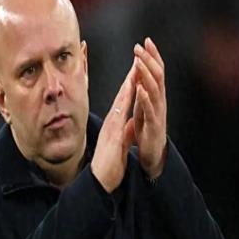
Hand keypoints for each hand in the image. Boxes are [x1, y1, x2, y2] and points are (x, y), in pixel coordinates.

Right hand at [91, 64, 136, 192]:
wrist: (100, 181)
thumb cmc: (109, 165)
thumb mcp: (120, 145)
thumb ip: (125, 133)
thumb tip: (131, 124)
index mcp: (115, 125)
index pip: (125, 101)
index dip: (132, 84)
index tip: (138, 70)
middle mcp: (112, 122)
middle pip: (123, 95)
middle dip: (131, 76)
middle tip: (138, 57)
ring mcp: (111, 126)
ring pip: (121, 100)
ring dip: (129, 82)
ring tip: (136, 65)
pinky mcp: (113, 133)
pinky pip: (121, 114)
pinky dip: (126, 100)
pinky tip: (131, 89)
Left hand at [132, 37, 167, 178]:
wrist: (154, 156)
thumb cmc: (147, 131)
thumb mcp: (144, 108)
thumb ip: (143, 93)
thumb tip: (138, 76)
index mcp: (155, 97)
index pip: (156, 72)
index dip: (152, 56)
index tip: (145, 40)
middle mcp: (160, 102)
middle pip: (157, 76)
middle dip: (148, 60)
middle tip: (139, 45)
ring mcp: (158, 113)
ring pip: (154, 90)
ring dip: (146, 74)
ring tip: (138, 61)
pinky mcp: (154, 126)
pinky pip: (150, 110)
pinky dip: (145, 98)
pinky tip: (140, 88)